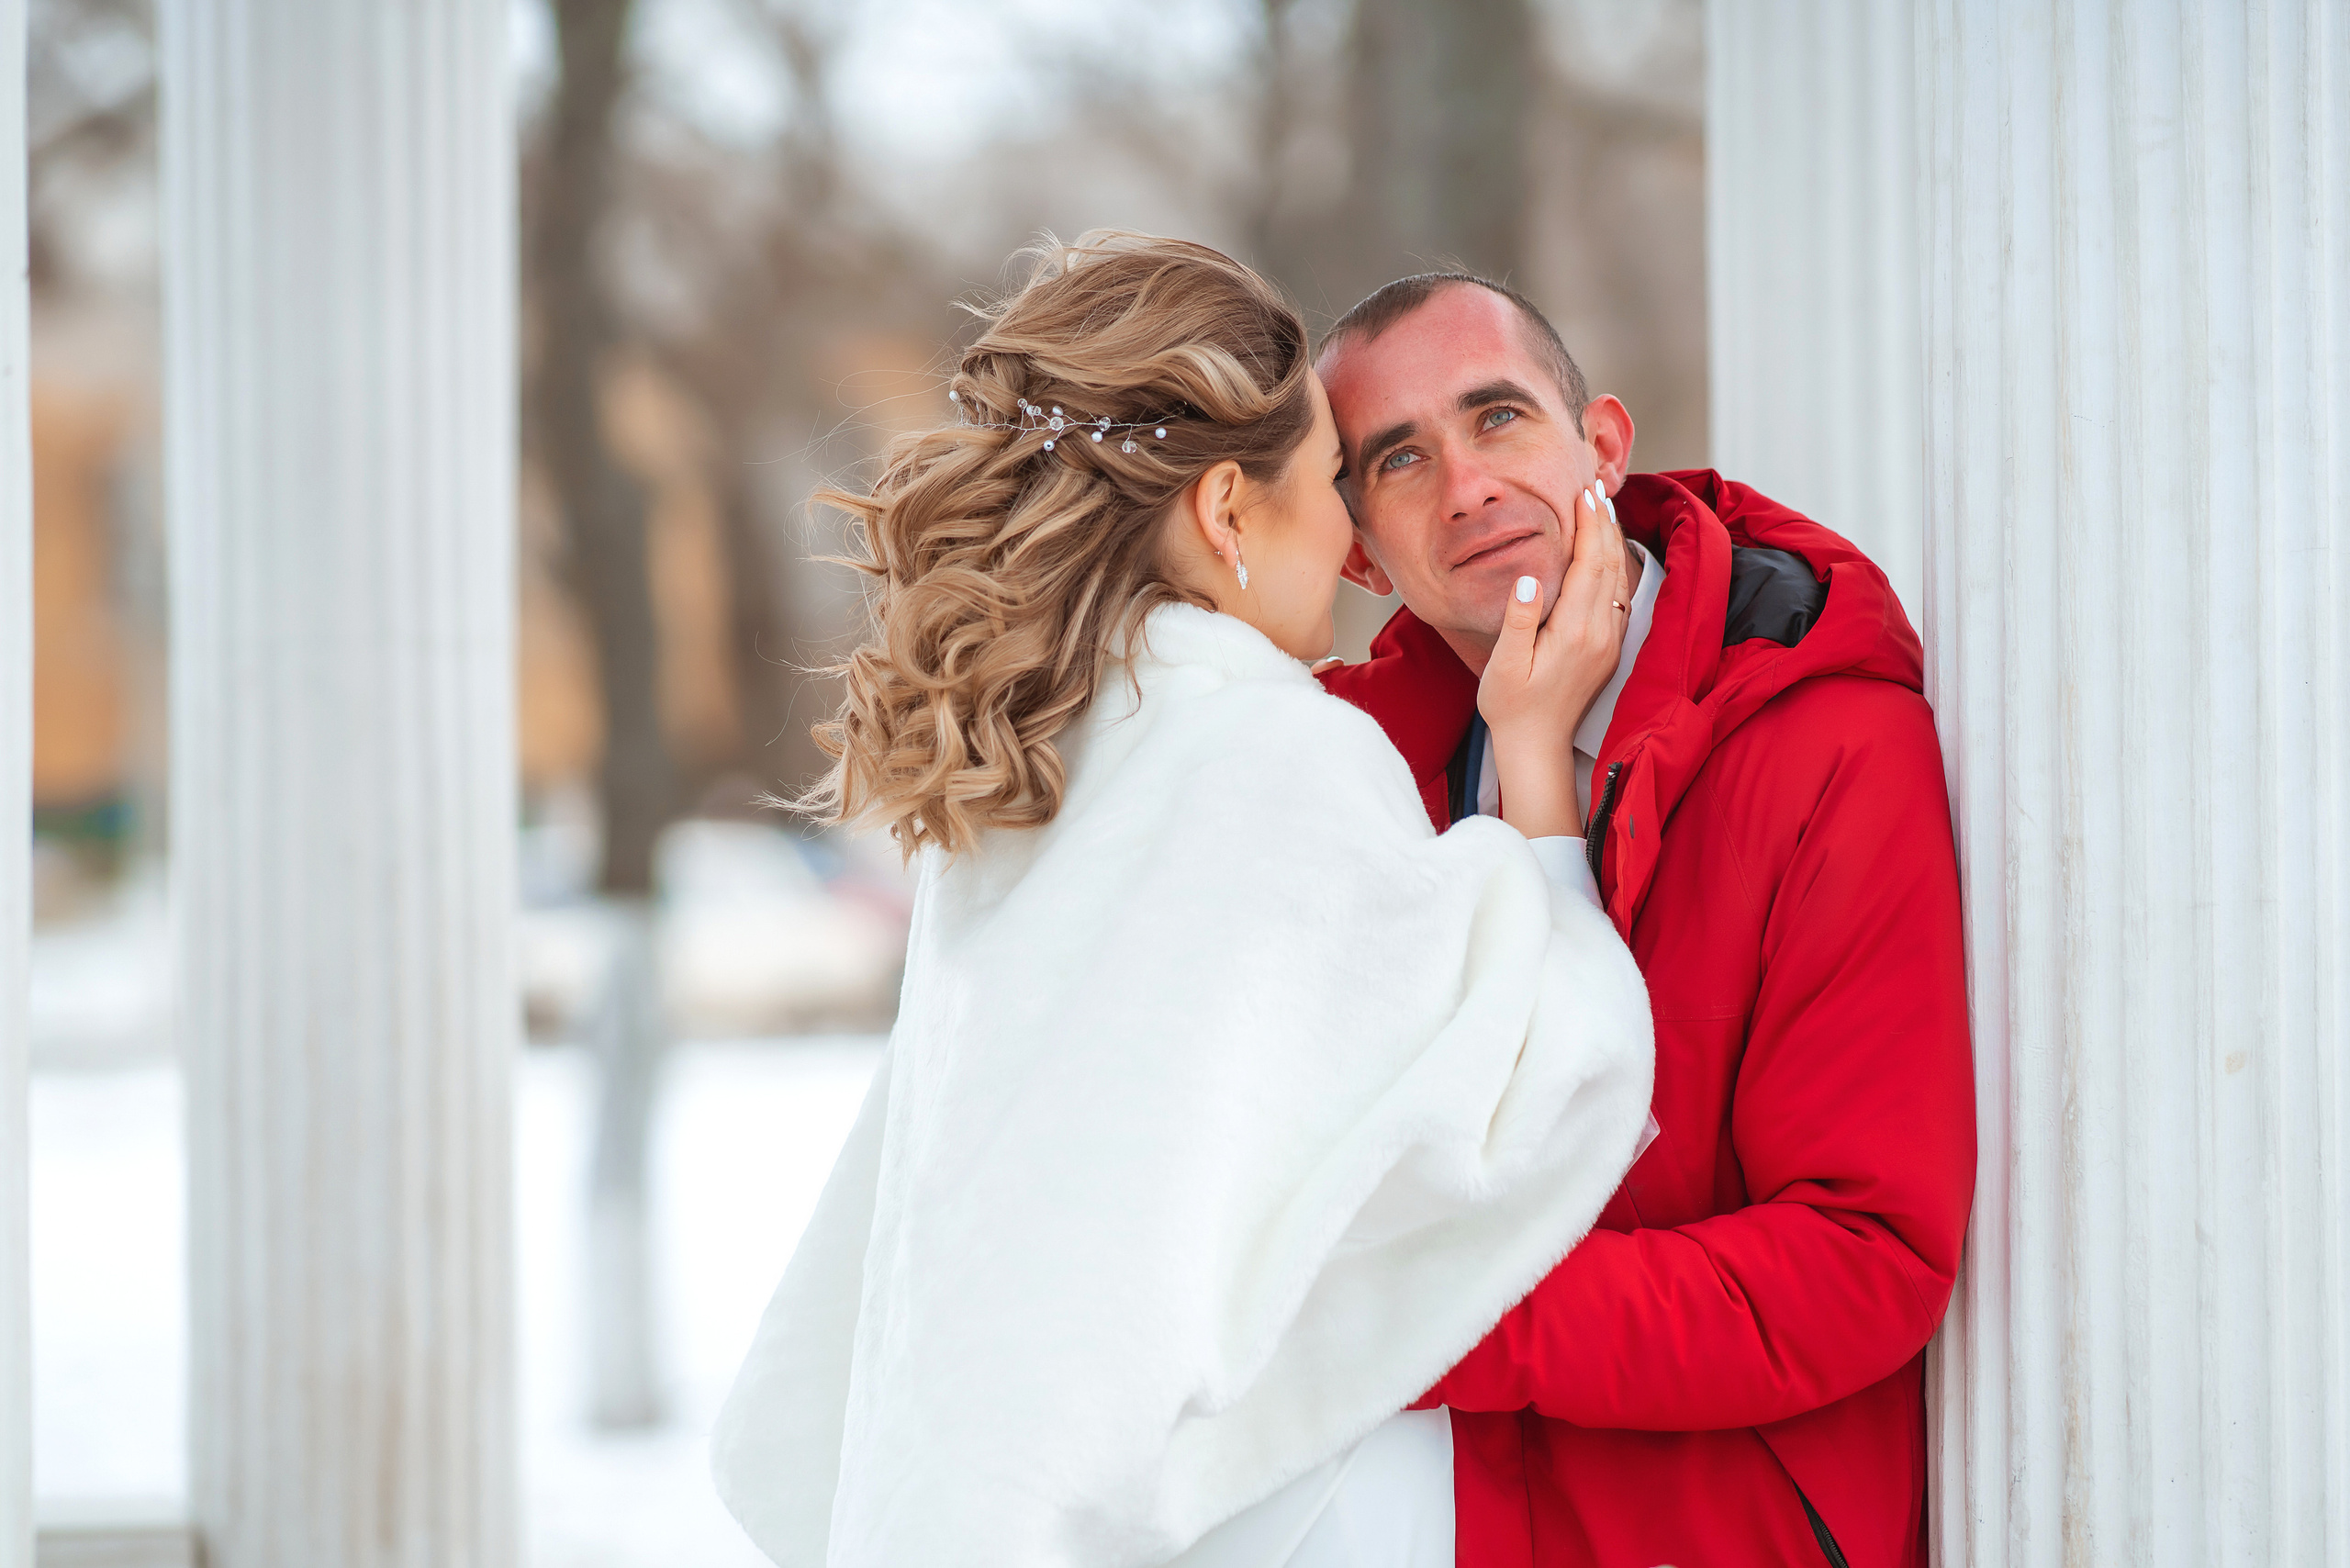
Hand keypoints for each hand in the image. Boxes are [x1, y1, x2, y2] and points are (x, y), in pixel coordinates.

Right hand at [1475, 481, 1629, 837]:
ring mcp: (1608, 642)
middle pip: (1608, 565)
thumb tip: (1528, 577)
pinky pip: (1618, 597)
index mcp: (1573, 632)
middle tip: (1595, 487)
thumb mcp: (1503, 664)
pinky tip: (1606, 554)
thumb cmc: (1511, 708)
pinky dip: (1613, 567)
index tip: (1584, 493)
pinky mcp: (1607, 650)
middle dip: (1604, 523)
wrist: (1537, 749)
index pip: (1587, 565)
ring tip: (1604, 510)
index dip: (1588, 526)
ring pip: (1617, 580)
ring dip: (1611, 542)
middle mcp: (1599, 634)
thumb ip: (1517, 619)